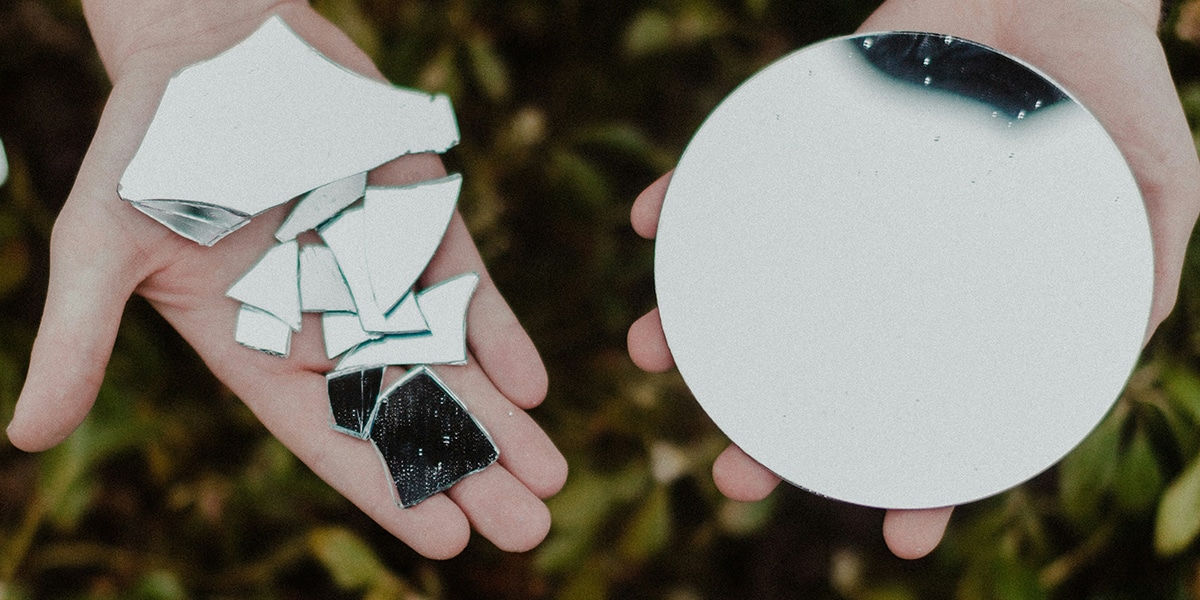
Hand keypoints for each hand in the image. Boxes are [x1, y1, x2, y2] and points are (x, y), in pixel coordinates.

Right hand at [5, 1, 565, 558]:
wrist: (212, 43)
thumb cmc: (147, 143)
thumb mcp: (102, 240)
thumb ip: (81, 335)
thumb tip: (24, 436)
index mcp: (257, 347)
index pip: (328, 436)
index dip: (386, 487)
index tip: (445, 540)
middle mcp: (326, 323)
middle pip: (405, 414)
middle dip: (466, 470)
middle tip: (528, 527)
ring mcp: (378, 275)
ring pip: (448, 363)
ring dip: (501, 418)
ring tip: (551, 475)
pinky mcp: (416, 224)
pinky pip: (465, 288)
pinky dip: (499, 332)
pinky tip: (535, 382)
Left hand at [629, 0, 1198, 558]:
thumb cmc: (1109, 94)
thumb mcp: (1155, 189)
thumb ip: (1136, 275)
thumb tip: (1113, 357)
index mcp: (956, 299)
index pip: (929, 408)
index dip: (919, 479)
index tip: (898, 538)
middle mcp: (883, 268)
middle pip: (816, 366)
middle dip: (767, 429)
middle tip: (735, 477)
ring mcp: (837, 206)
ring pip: (751, 283)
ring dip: (689, 323)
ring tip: (651, 352)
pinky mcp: (805, 132)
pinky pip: (726, 171)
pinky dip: (678, 196)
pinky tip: (645, 224)